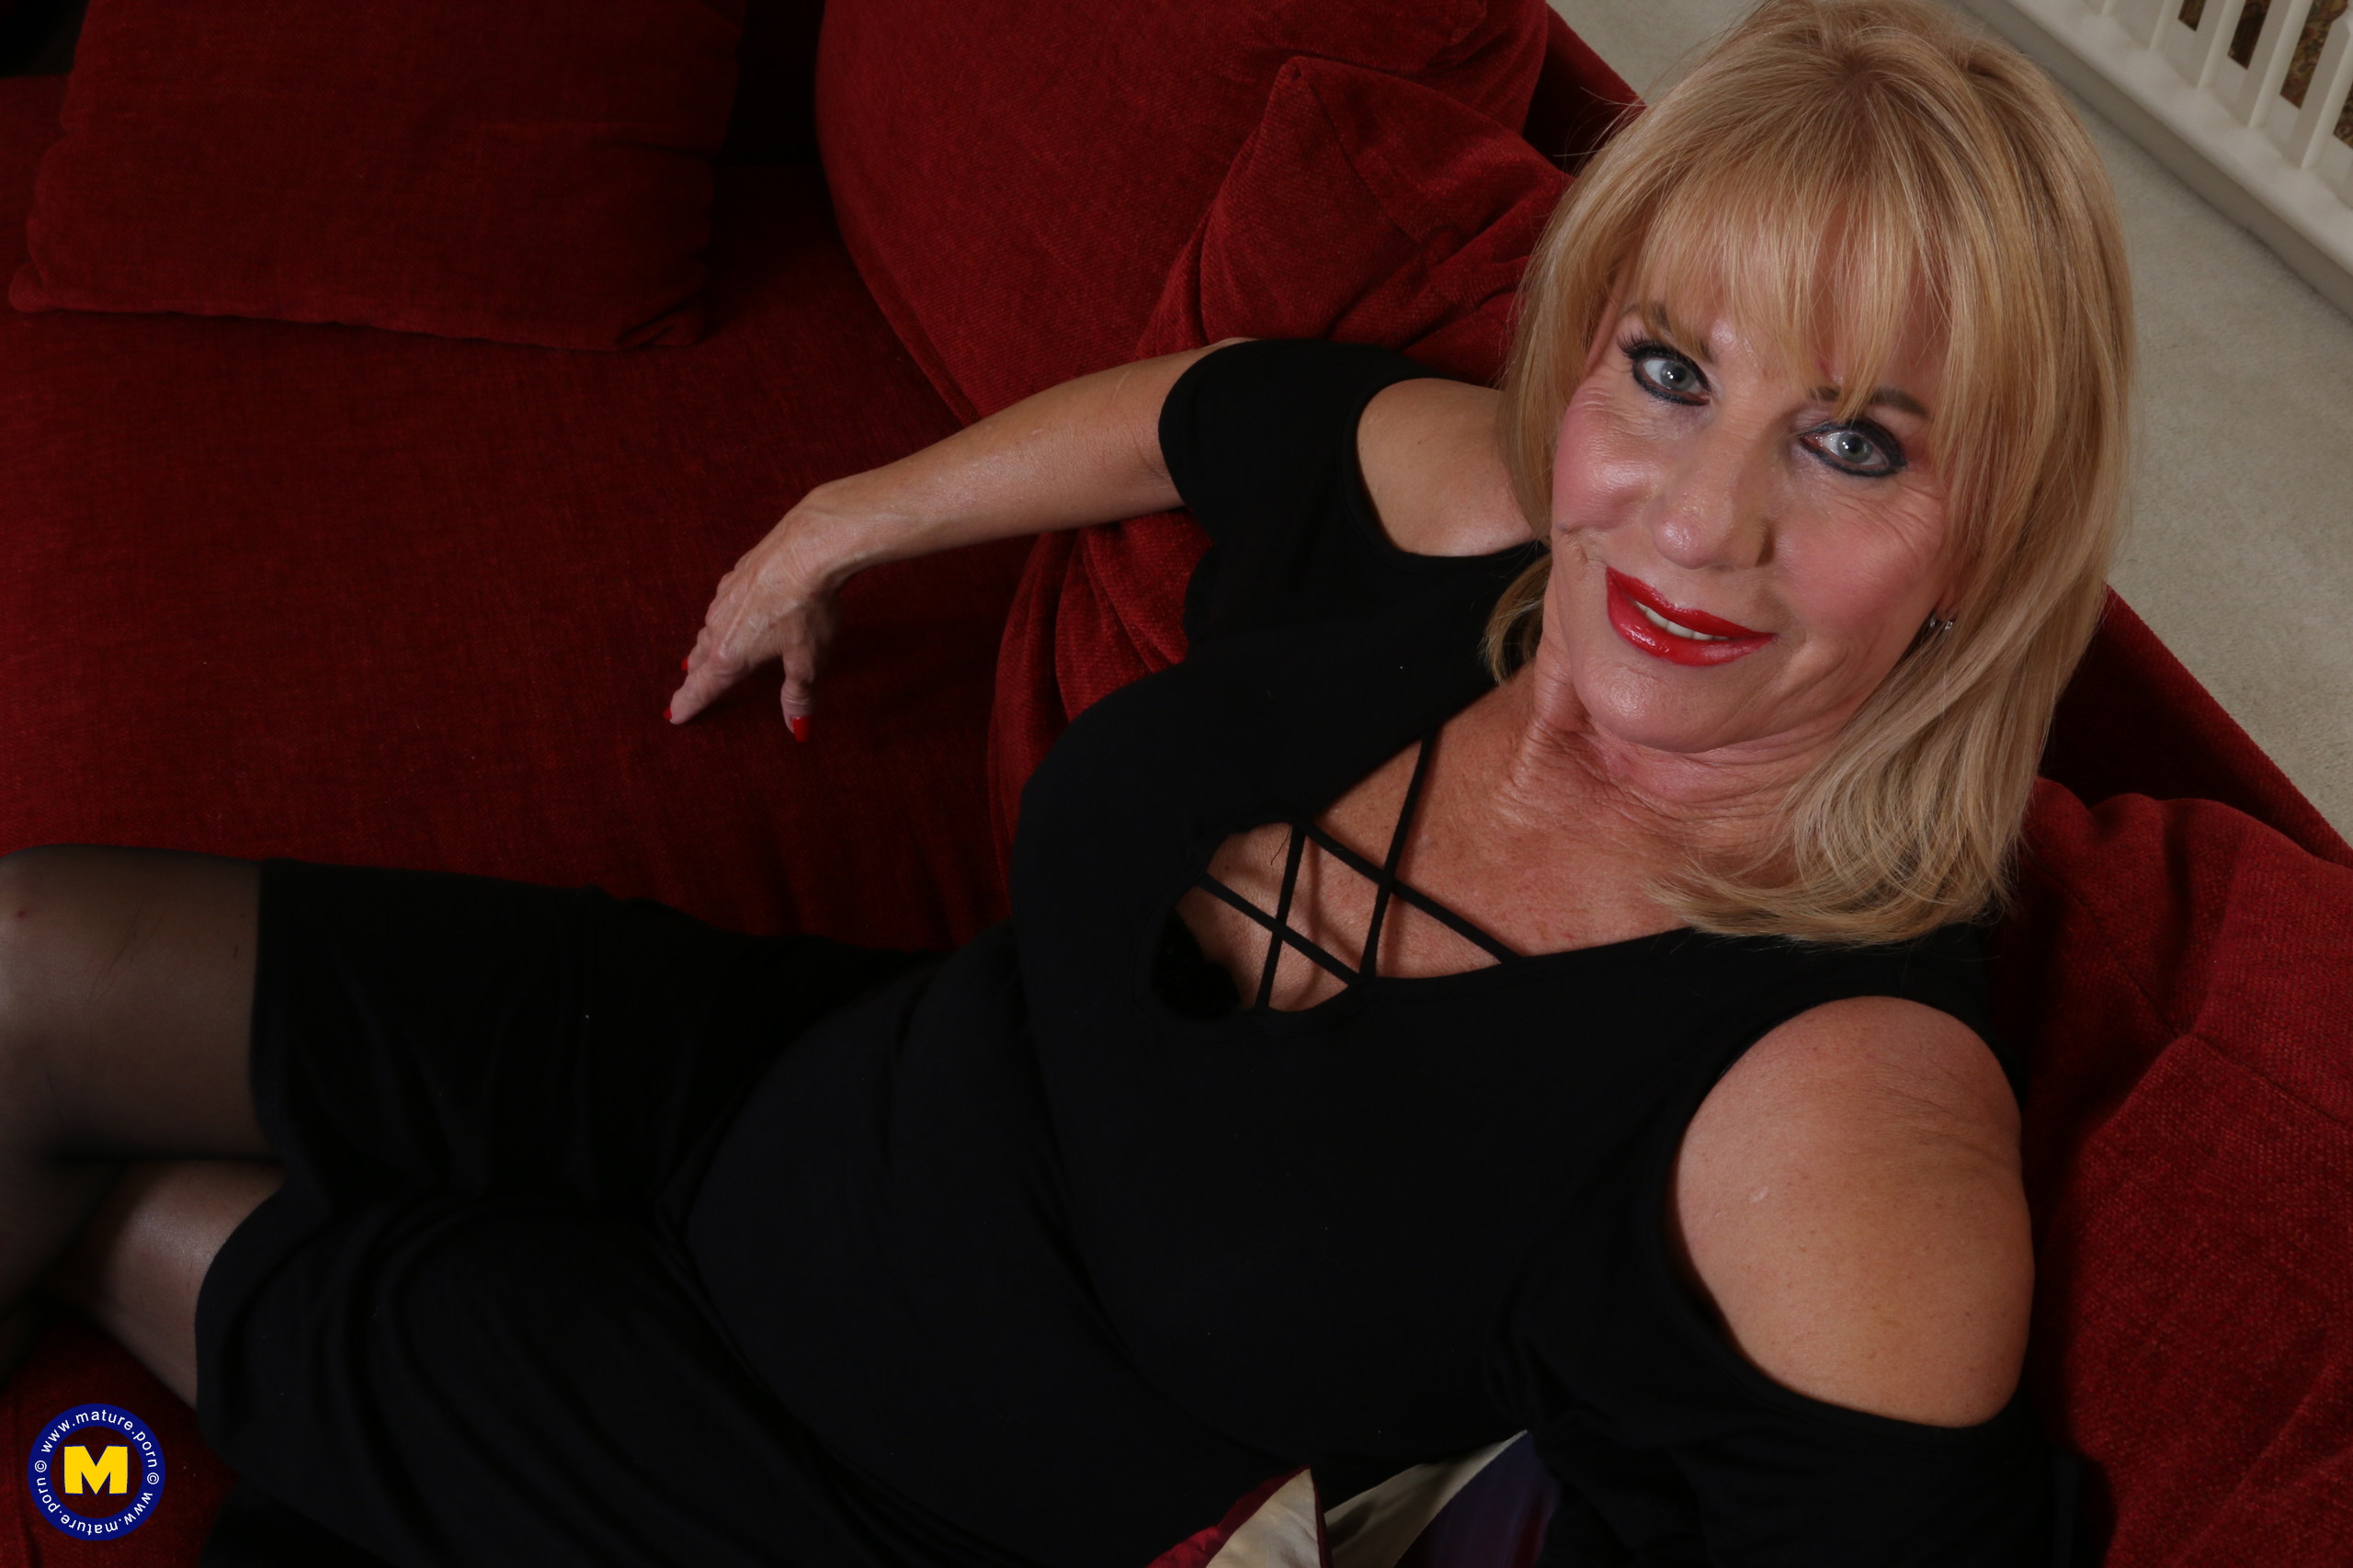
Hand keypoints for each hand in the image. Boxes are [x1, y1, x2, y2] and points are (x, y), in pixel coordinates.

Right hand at [667, 490, 860, 734]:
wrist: (808, 547)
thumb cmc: (807, 608)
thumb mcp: (807, 662)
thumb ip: (798, 695)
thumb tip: (797, 729)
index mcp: (730, 655)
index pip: (703, 688)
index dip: (688, 704)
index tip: (673, 716)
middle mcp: (718, 626)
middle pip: (700, 658)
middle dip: (695, 675)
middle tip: (688, 687)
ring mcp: (725, 596)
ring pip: (709, 628)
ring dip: (705, 644)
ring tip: (702, 654)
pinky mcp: (737, 573)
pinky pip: (723, 602)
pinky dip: (722, 615)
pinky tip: (730, 610)